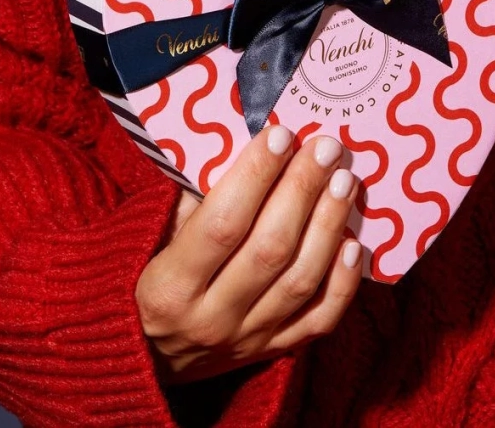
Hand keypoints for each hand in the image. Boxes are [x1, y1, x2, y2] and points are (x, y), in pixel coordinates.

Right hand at [135, 126, 361, 384]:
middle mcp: (209, 319)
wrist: (142, 360)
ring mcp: (246, 339)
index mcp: (168, 287)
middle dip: (303, 190)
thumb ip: (187, 200)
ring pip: (300, 280)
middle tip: (325, 148)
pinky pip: (319, 320)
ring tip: (344, 181)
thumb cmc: (141, 279)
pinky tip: (353, 242)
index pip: (222, 223)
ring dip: (328, 224)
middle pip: (270, 248)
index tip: (280, 135)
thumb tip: (239, 150)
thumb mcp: (146, 238)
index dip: (255, 176)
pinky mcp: (273, 351)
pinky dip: (342, 282)